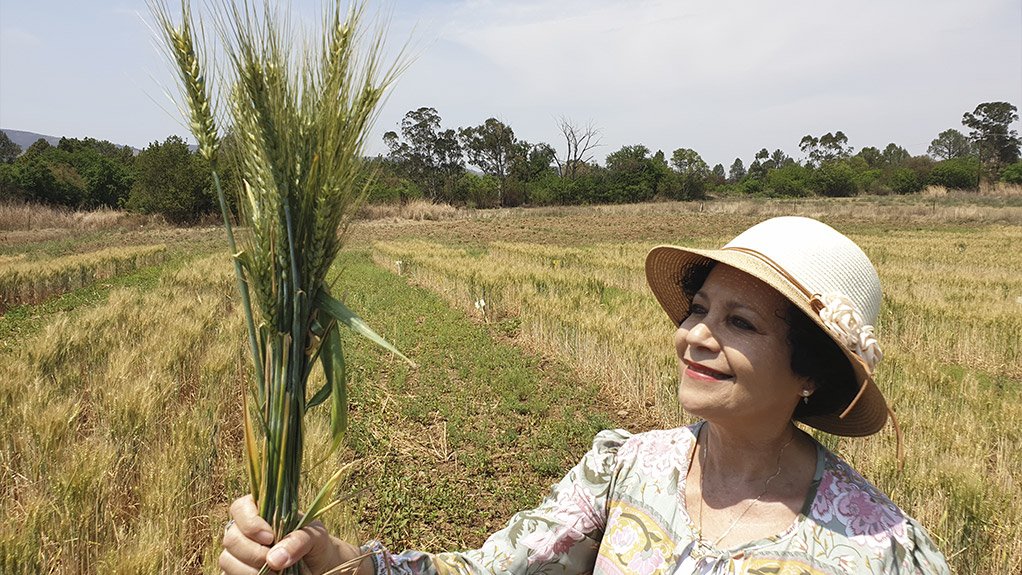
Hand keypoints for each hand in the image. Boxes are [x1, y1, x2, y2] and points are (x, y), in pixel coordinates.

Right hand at [219, 494, 370, 574]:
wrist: (318, 565)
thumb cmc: (315, 543)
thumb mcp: (315, 535)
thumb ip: (298, 540)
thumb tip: (274, 559)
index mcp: (260, 511)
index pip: (240, 507)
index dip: (250, 522)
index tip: (270, 537)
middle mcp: (245, 531)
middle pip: (231, 538)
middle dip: (252, 552)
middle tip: (275, 561)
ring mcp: (238, 553)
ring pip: (227, 560)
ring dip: (250, 570)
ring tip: (275, 573)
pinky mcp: (237, 572)